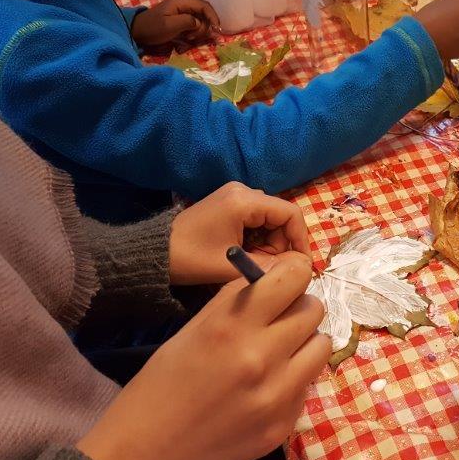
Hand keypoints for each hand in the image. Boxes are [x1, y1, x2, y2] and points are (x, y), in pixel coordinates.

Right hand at [76, 253, 329, 459]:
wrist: (147, 451)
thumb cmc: (162, 384)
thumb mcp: (195, 329)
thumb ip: (238, 299)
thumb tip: (277, 273)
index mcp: (231, 326)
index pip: (294, 277)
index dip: (293, 273)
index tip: (287, 280)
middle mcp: (260, 357)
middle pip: (313, 309)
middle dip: (297, 307)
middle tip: (278, 319)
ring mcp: (277, 394)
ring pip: (321, 345)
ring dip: (303, 342)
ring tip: (278, 352)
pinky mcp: (285, 423)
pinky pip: (309, 384)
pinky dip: (294, 379)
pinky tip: (266, 387)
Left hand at [130, 0, 220, 48]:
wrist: (136, 32)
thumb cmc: (152, 28)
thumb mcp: (170, 25)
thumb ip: (188, 22)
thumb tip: (200, 24)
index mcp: (181, 2)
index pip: (204, 6)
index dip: (213, 17)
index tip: (216, 31)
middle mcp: (184, 5)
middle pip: (204, 14)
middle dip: (204, 27)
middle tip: (195, 38)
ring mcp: (182, 13)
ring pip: (200, 21)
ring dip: (199, 32)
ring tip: (189, 39)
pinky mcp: (180, 21)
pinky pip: (193, 26)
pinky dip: (194, 34)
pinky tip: (187, 40)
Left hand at [169, 182, 310, 284]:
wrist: (155, 253)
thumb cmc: (191, 258)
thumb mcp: (232, 267)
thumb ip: (269, 266)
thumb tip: (300, 268)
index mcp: (244, 201)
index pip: (290, 213)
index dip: (301, 239)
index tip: (303, 265)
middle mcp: (244, 191)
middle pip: (281, 215)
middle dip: (282, 243)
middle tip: (272, 268)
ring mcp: (235, 195)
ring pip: (270, 219)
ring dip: (270, 243)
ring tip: (256, 263)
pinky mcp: (229, 203)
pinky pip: (257, 219)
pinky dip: (258, 238)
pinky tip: (247, 254)